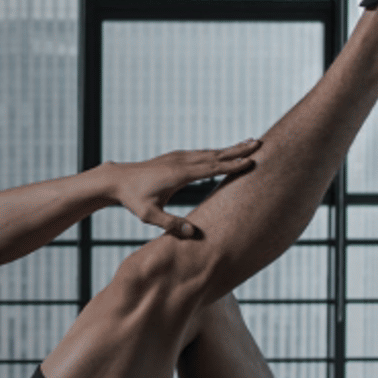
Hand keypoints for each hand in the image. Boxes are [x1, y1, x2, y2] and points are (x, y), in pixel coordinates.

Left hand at [106, 140, 259, 238]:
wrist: (117, 179)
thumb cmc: (132, 199)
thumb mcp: (149, 215)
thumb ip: (170, 224)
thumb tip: (192, 234)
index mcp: (178, 174)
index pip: (211, 168)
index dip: (231, 165)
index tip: (250, 161)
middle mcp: (181, 161)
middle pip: (215, 155)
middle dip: (238, 150)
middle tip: (260, 143)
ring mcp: (178, 157)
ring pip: (209, 152)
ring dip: (230, 149)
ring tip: (249, 144)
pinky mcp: (175, 157)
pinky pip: (201, 154)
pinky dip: (216, 152)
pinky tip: (224, 153)